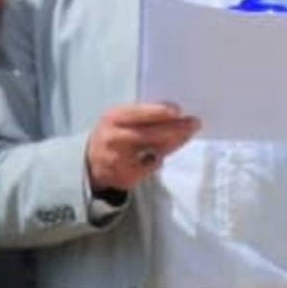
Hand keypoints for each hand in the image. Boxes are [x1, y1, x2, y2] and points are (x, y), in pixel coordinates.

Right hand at [84, 102, 200, 191]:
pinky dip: (159, 158)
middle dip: (175, 128)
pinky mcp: (126, 176)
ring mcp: (120, 160)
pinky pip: (152, 166)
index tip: (178, 111)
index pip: (138, 113)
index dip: (158, 112)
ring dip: (174, 142)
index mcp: (113, 118)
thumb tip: (174, 112)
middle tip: (194, 123)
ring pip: (155, 151)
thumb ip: (141, 115)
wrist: (91, 162)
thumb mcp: (119, 118)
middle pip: (150, 134)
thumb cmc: (113, 132)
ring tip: (187, 135)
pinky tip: (162, 152)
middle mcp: (114, 138)